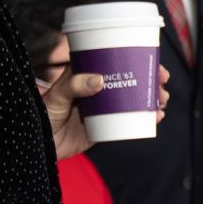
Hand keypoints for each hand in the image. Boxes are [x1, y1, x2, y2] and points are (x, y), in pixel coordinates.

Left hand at [42, 64, 170, 159]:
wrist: (40, 147)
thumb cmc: (42, 116)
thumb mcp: (56, 97)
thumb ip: (74, 86)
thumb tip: (100, 80)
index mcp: (86, 74)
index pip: (113, 58)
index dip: (135, 56)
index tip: (152, 58)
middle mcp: (98, 88)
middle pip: (131, 77)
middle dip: (151, 78)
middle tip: (162, 80)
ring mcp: (105, 107)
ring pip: (135, 98)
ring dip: (153, 97)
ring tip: (162, 100)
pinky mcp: (108, 125)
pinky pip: (131, 120)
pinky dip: (147, 118)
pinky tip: (157, 117)